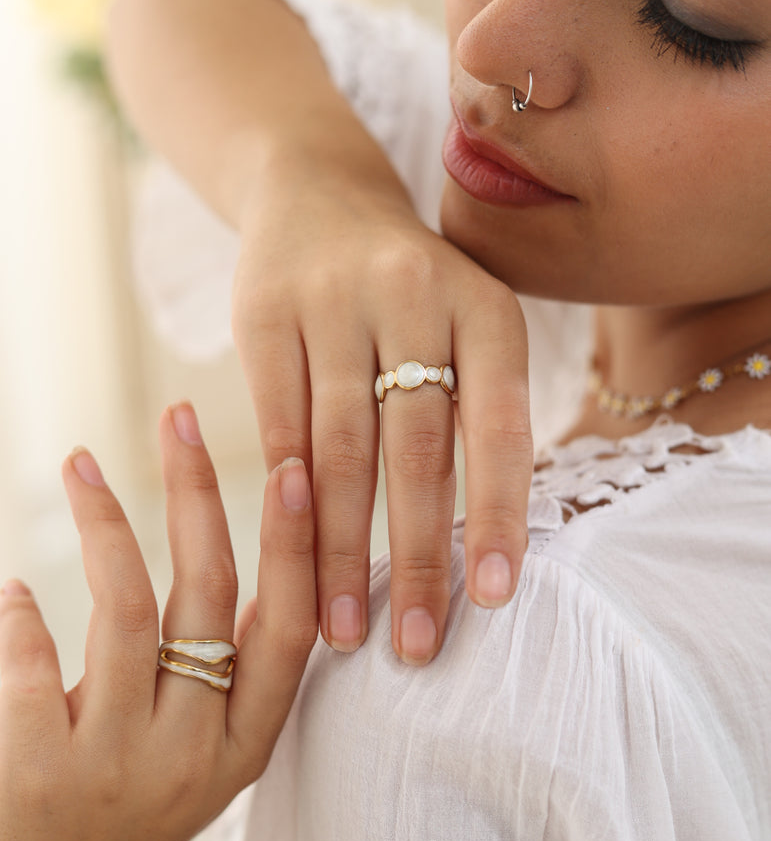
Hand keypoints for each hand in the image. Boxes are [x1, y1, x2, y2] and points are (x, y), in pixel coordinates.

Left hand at [0, 404, 316, 840]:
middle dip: (199, 494)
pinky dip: (23, 613)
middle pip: (208, 595)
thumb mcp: (207, 756)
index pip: (287, 626)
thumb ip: (227, 671)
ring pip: (125, 609)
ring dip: (105, 523)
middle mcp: (193, 751)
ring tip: (81, 462)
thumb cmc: (134, 811)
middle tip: (179, 416)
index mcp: (246, 742)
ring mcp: (116, 765)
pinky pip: (35, 661)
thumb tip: (226, 549)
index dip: (296, 544)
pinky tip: (15, 590)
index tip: (297, 464)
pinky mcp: (37, 771)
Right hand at [234, 172, 531, 666]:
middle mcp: (415, 296)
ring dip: (339, 551)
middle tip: (416, 645)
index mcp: (486, 309)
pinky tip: (289, 561)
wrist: (318, 194)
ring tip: (345, 630)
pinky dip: (287, 501)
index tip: (491, 599)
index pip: (499, 427)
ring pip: (340, 450)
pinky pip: (278, 425)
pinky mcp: (264, 313)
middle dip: (415, 557)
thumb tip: (484, 556)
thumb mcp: (468, 325)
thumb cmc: (413, 294)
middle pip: (417, 450)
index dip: (498, 516)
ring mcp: (334, 301)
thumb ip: (482, 415)